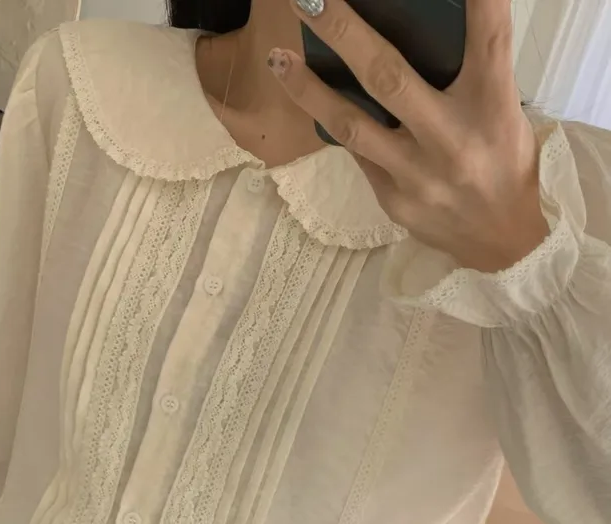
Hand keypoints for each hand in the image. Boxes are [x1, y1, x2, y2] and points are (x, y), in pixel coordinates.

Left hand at [269, 0, 549, 271]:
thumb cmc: (502, 160)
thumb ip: (472, 70)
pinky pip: (357, 154)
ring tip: (277, 59)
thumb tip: (418, 26)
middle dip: (343, 31)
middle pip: (389, 77)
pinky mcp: (395, 200)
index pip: (488, 39)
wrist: (503, 241)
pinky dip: (332, 122)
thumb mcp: (502, 108)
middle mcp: (453, 139)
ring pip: (352, 126)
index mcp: (493, 105)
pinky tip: (309, 96)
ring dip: (309, 90)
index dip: (476, 2)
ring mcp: (418, 175)